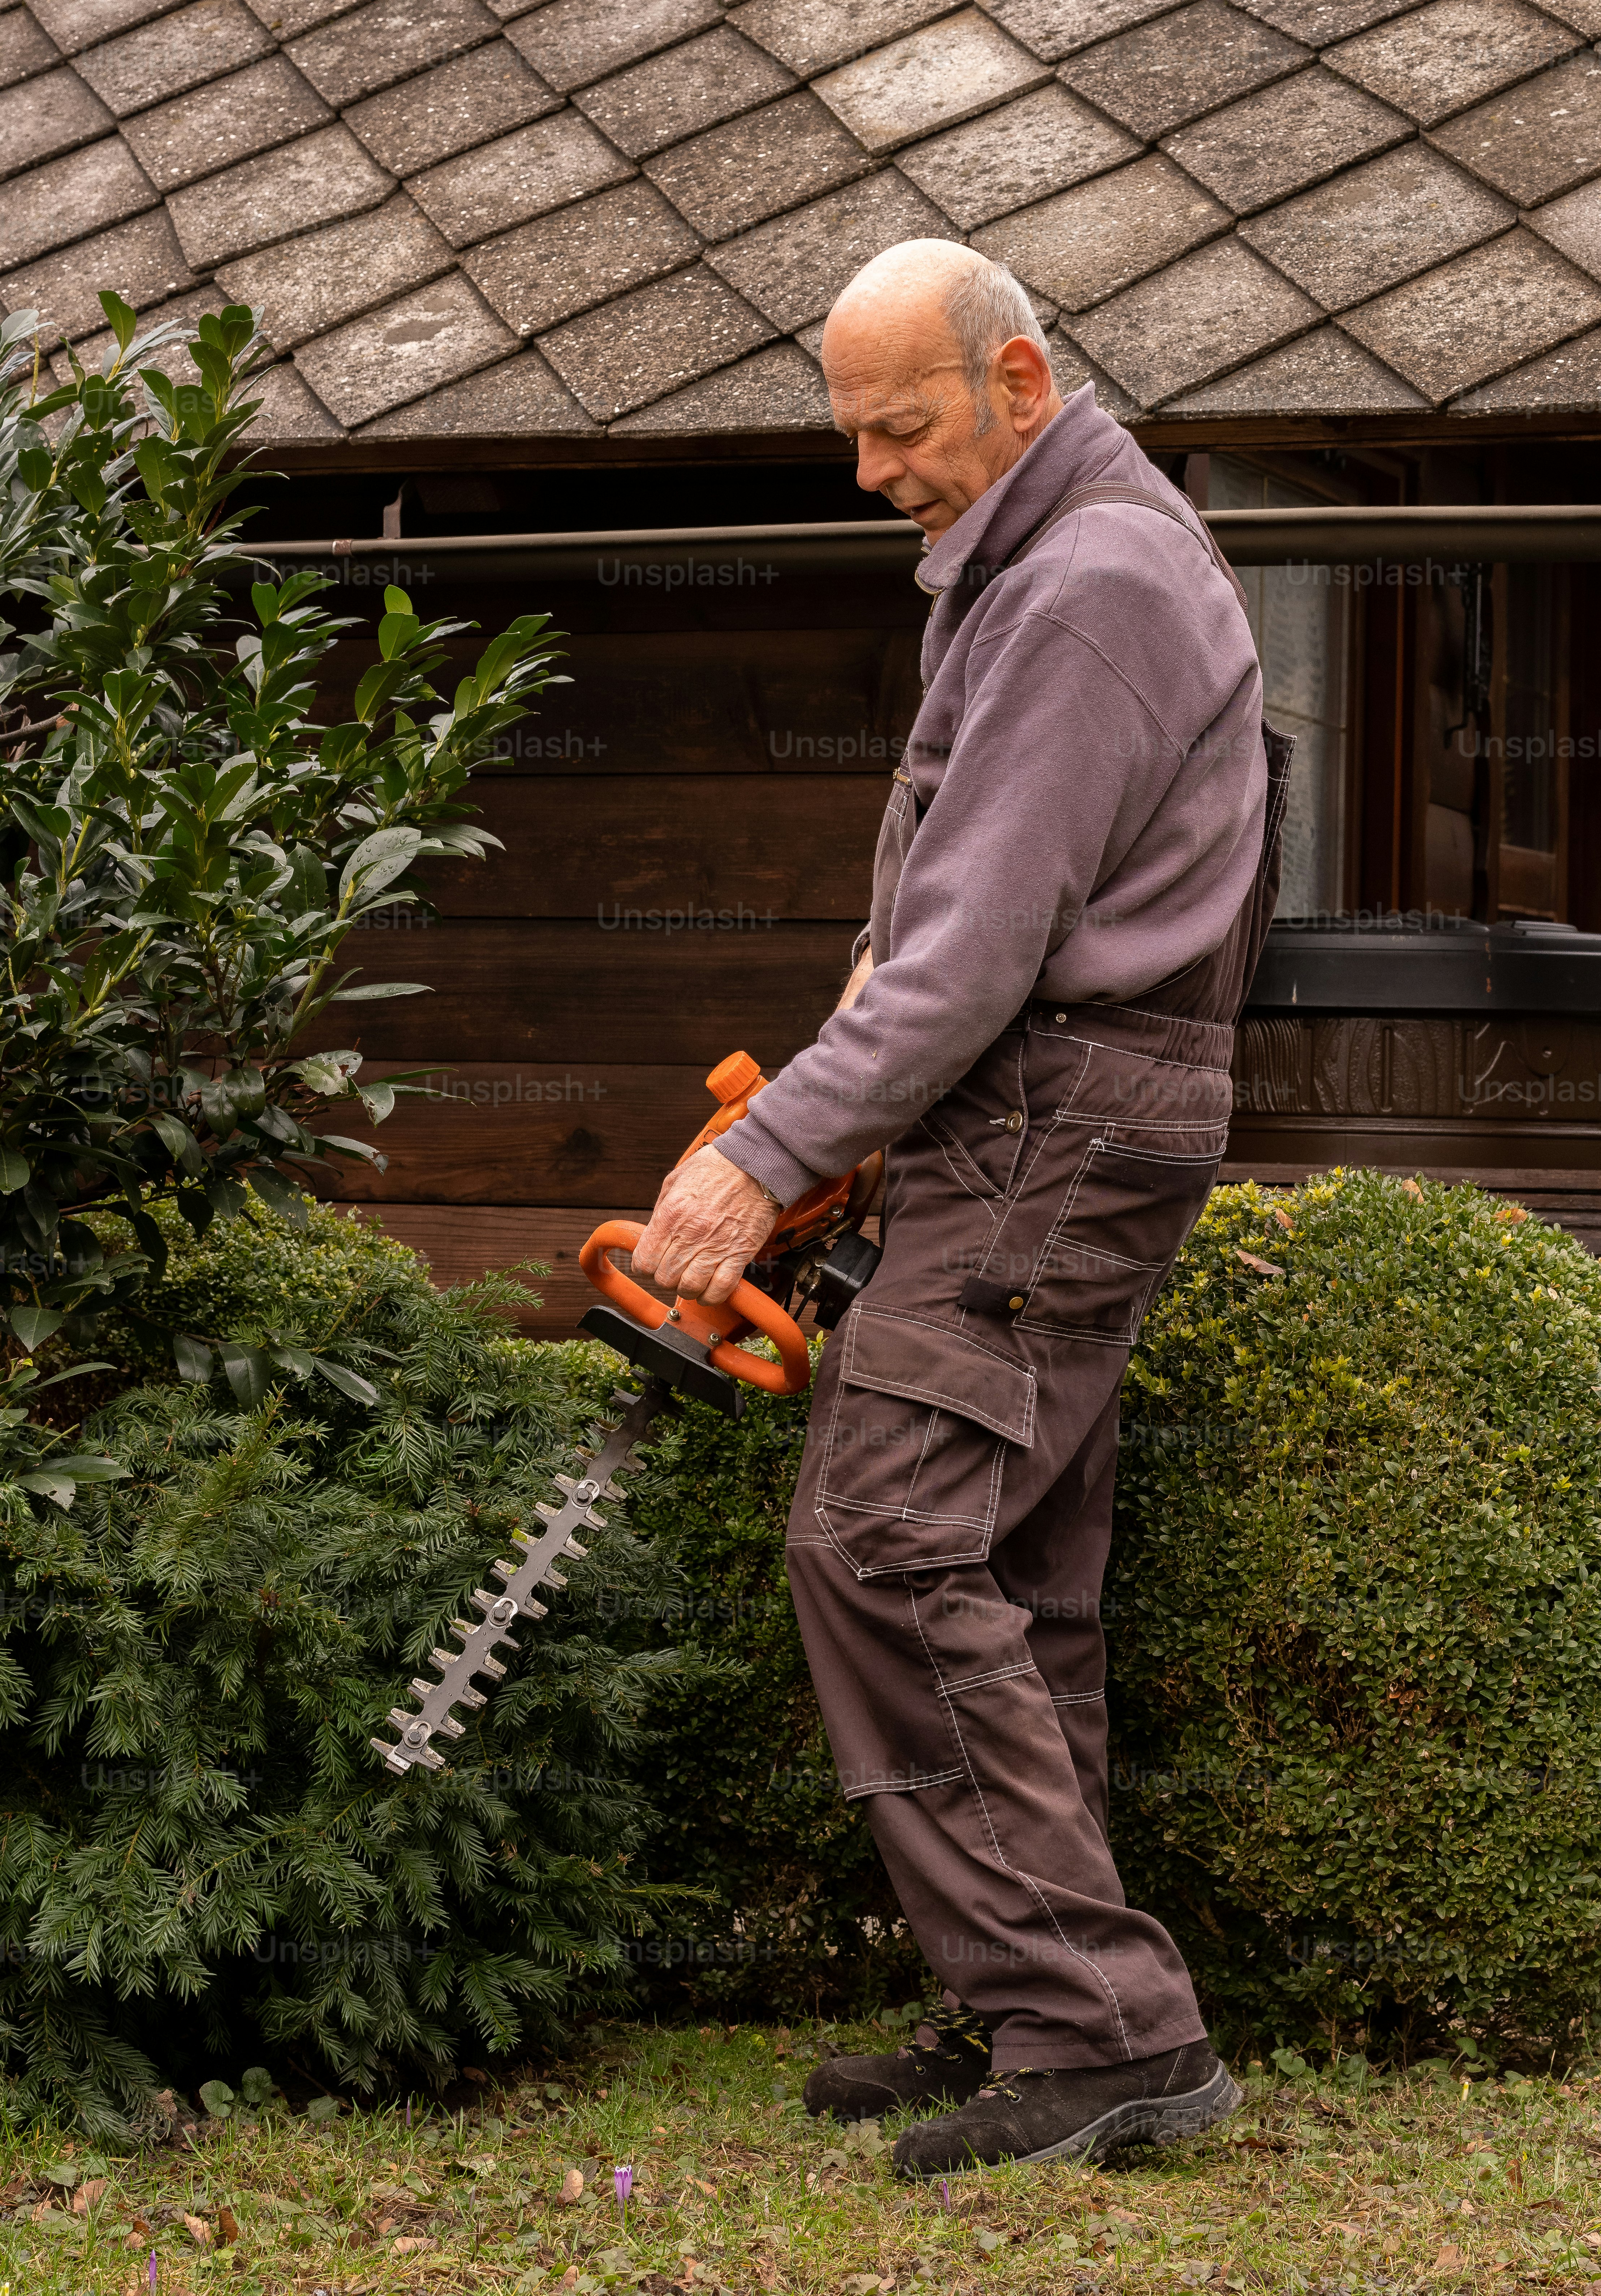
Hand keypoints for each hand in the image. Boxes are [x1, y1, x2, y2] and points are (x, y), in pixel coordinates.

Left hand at [629, 1145, 777, 1305]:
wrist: (754, 1163)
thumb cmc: (717, 1168)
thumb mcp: (675, 1181)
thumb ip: (661, 1210)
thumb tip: (652, 1234)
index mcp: (671, 1215)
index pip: (644, 1261)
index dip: (644, 1266)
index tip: (651, 1263)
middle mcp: (691, 1234)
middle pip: (665, 1278)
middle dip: (666, 1277)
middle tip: (673, 1268)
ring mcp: (716, 1246)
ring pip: (690, 1287)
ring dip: (688, 1288)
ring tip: (691, 1279)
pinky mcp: (739, 1254)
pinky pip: (721, 1288)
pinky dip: (712, 1296)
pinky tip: (709, 1290)